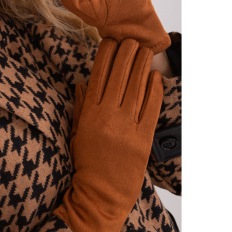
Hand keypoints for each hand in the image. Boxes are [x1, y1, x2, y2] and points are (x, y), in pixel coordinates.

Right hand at [54, 38, 163, 231]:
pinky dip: (154, 91)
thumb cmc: (86, 161)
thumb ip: (81, 105)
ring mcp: (127, 127)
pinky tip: (154, 77)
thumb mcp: (77, 131)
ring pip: (136, 88)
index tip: (110, 41)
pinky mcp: (143, 138)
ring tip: (145, 50)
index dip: (105, 56)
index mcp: (90, 113)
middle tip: (131, 39)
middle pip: (119, 77)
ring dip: (141, 66)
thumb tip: (84, 83)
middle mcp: (108, 116)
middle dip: (126, 55)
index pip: (98, 76)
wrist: (102, 192)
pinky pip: (151, 108)